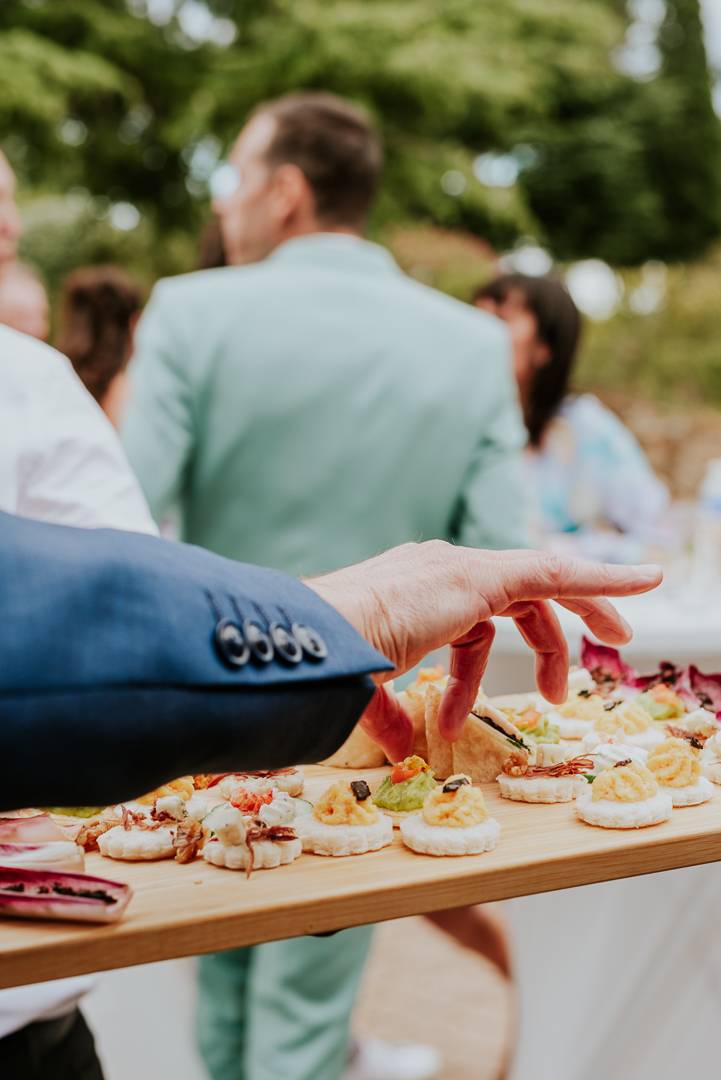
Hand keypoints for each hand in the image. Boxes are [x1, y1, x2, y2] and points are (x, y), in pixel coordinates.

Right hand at [307, 541, 661, 761]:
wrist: (314, 639)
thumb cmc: (325, 667)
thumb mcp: (363, 693)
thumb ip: (388, 714)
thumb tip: (403, 747)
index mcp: (410, 592)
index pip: (467, 619)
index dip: (490, 649)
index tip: (503, 690)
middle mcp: (437, 572)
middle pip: (513, 598)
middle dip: (544, 639)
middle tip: (559, 689)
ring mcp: (459, 571)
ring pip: (542, 582)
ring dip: (579, 619)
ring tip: (601, 660)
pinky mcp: (480, 576)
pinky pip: (555, 573)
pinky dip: (602, 578)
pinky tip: (645, 581)